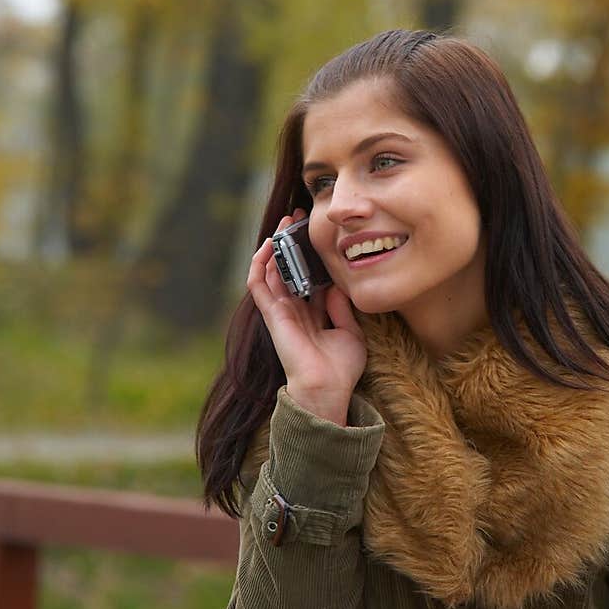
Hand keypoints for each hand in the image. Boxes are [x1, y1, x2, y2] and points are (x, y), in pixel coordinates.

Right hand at [246, 209, 367, 410]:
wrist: (327, 389)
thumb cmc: (340, 369)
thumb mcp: (350, 333)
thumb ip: (341, 309)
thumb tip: (335, 286)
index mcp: (311, 315)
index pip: (306, 278)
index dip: (309, 257)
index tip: (316, 234)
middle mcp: (293, 311)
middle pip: (287, 269)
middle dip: (290, 244)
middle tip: (298, 219)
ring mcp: (280, 312)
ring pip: (270, 272)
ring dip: (274, 246)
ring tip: (284, 223)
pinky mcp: (271, 314)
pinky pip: (258, 284)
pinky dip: (260, 263)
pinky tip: (268, 245)